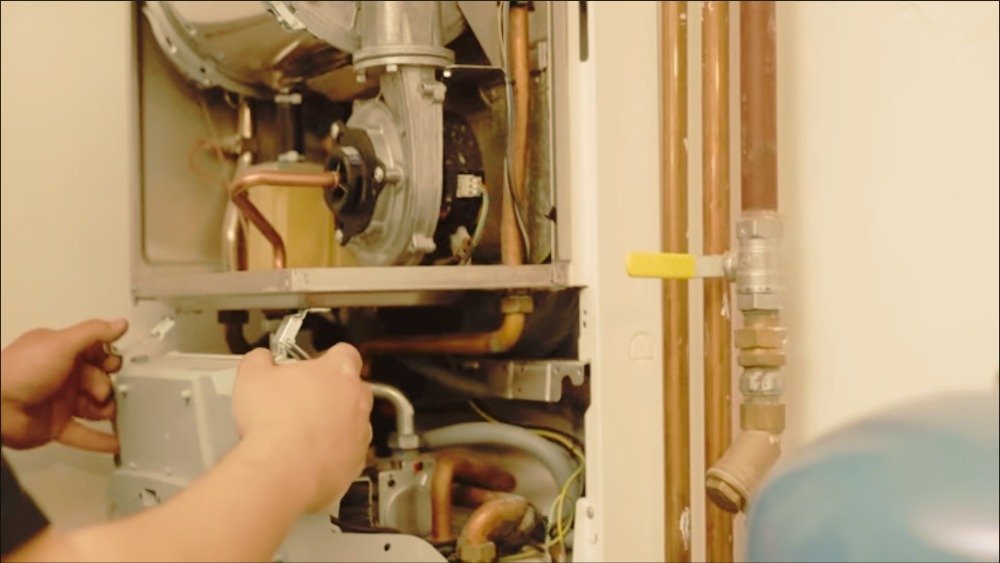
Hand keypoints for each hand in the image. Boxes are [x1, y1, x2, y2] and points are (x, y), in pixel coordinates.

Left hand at [1, 318, 127, 451]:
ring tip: (115, 417)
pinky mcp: (57, 427)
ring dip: (109, 412)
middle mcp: (64, 376)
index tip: (113, 366)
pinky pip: (84, 434)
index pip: (97, 354)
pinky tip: (120, 443)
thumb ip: (93, 332)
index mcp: (63, 352)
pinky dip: (102, 440)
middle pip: (100, 382)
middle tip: (100, 394)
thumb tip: (122, 323)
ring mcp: (61, 402)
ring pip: (96, 408)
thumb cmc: (23, 371)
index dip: (109, 360)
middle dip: (107, 388)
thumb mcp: (61, 343)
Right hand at [232, 343, 372, 511]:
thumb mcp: (251, 375)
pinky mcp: (355, 465)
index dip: (328, 359)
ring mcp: (360, 434)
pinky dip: (331, 455)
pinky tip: (307, 458)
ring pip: (352, 423)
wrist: (281, 471)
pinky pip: (347, 454)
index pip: (345, 353)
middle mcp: (357, 401)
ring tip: (302, 435)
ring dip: (334, 426)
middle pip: (353, 389)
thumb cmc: (271, 419)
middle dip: (332, 393)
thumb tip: (262, 358)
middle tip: (303, 402)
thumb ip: (260, 359)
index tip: (312, 368)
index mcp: (338, 372)